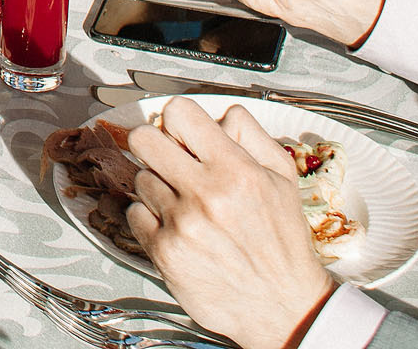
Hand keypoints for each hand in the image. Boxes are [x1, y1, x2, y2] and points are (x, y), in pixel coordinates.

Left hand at [125, 101, 336, 348]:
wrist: (282, 304)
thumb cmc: (282, 242)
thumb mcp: (283, 178)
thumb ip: (251, 135)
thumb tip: (220, 113)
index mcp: (236, 170)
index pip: (179, 112)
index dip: (179, 119)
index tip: (183, 132)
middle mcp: (205, 195)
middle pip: (143, 138)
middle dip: (156, 144)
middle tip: (171, 160)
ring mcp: (181, 224)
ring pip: (139, 177)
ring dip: (158, 186)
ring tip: (185, 204)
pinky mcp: (163, 251)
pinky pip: (133, 212)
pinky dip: (149, 217)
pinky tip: (175, 226)